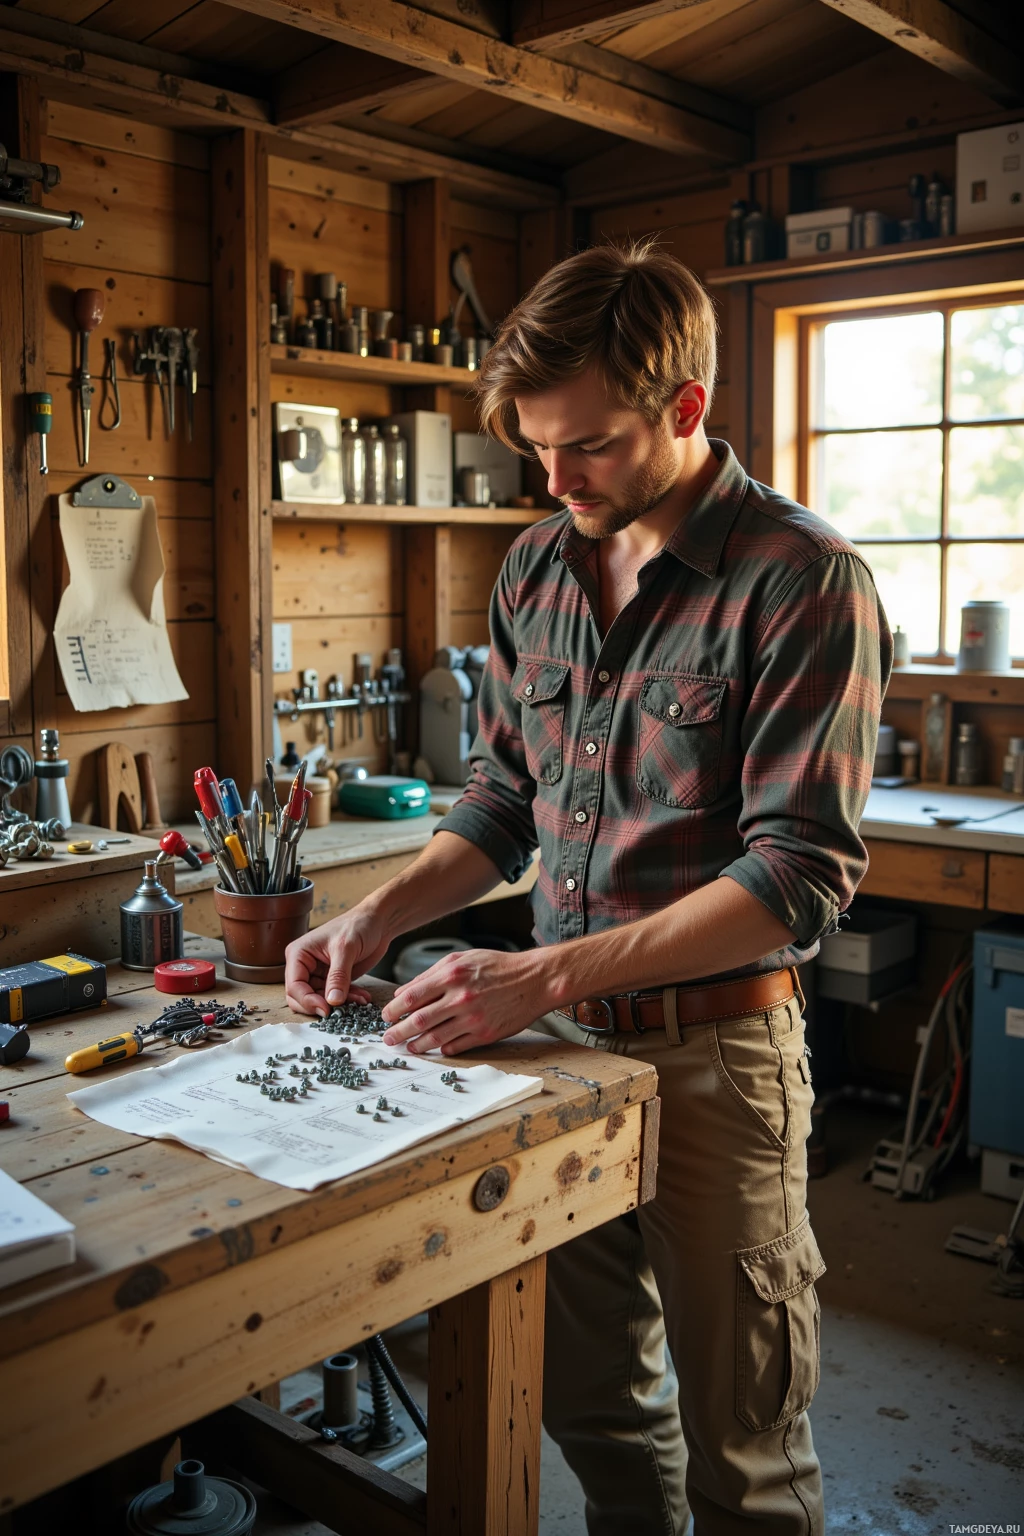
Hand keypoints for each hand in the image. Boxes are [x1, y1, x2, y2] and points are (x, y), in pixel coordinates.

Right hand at [284, 906, 390, 1016]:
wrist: (379, 921)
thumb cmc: (358, 925)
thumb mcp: (346, 949)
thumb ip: (338, 976)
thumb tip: (332, 1002)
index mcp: (299, 954)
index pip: (294, 986)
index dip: (307, 1001)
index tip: (326, 1009)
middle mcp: (305, 965)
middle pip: (301, 997)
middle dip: (320, 1005)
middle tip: (339, 1011)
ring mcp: (319, 973)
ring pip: (320, 1000)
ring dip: (339, 1004)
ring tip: (359, 1001)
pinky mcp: (333, 979)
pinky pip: (335, 997)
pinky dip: (348, 1000)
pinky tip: (362, 998)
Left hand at [380, 948, 546, 1054]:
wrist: (534, 979)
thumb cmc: (497, 966)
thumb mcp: (463, 959)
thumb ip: (432, 974)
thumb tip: (405, 992)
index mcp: (452, 975)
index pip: (412, 997)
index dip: (394, 1009)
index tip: (386, 1016)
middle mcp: (461, 997)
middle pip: (419, 1020)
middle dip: (399, 1032)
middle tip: (388, 1038)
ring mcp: (473, 1017)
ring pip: (436, 1037)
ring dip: (417, 1044)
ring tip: (409, 1046)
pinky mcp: (486, 1033)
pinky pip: (457, 1046)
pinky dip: (443, 1048)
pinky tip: (436, 1048)